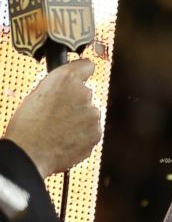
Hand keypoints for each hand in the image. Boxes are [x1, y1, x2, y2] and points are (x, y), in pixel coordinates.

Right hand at [3, 59, 101, 176]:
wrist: (28, 155)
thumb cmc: (26, 127)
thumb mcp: (35, 95)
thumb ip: (57, 87)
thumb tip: (66, 87)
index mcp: (65, 79)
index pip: (86, 66)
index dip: (81, 74)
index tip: (80, 78)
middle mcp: (84, 92)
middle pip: (86, 94)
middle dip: (75, 103)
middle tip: (57, 116)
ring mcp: (92, 113)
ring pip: (89, 113)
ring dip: (79, 120)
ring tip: (58, 131)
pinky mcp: (96, 132)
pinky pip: (91, 131)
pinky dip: (82, 135)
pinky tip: (65, 140)